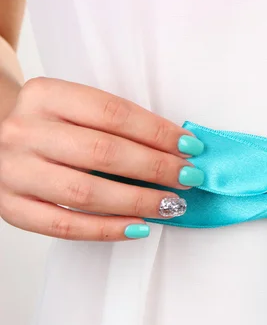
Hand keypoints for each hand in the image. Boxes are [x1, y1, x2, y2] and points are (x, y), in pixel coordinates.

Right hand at [0, 78, 205, 239]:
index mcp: (45, 95)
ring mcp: (14, 171)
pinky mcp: (11, 207)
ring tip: (172, 205)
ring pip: (86, 192)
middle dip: (155, 168)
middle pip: (103, 152)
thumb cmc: (53, 126)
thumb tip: (178, 150)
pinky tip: (140, 227)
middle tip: (188, 178)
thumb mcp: (76, 109)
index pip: (113, 113)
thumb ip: (118, 124)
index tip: (189, 147)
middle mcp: (24, 131)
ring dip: (138, 201)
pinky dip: (109, 229)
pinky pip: (66, 226)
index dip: (157, 132)